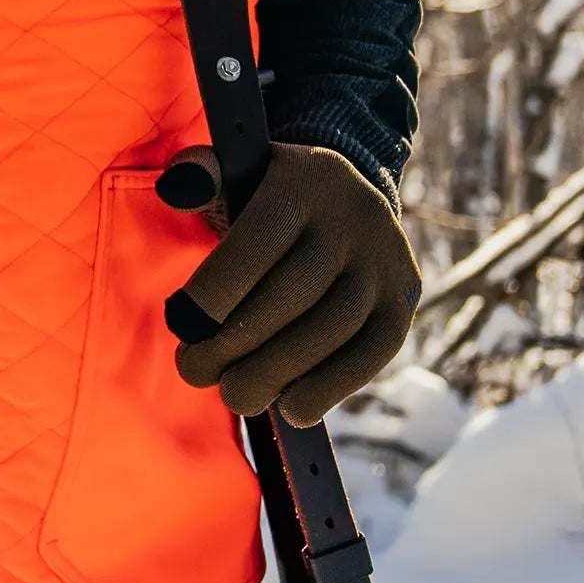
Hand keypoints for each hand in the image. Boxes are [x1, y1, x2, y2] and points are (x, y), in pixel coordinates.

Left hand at [162, 143, 419, 426]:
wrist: (347, 199)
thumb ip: (200, 174)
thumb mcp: (237, 173)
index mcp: (305, 180)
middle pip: (294, 292)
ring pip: (332, 327)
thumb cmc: (267, 199)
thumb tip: (180, 187)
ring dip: (277, 373)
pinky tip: (291, 409)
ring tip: (235, 395)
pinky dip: (330, 387)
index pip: (261, 239)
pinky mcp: (403, 301)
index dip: (217, 290)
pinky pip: (371, 353)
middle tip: (194, 371)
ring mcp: (385, 261)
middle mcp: (353, 218)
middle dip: (235, 342)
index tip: (180, 326)